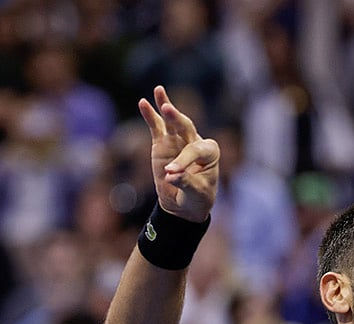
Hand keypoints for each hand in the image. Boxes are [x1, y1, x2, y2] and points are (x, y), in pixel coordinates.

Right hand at [138, 86, 218, 222]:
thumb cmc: (196, 198)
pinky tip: (143, 103)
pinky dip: (150, 115)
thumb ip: (185, 182)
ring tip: (159, 91)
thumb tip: (169, 175)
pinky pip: (156, 127)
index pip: (195, 151)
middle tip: (167, 109)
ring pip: (173, 121)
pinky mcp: (162, 142)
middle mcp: (195, 142)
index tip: (169, 174)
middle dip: (177, 118)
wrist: (185, 204)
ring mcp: (178, 140)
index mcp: (210, 153)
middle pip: (186, 127)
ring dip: (166, 106)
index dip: (182, 161)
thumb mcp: (196, 193)